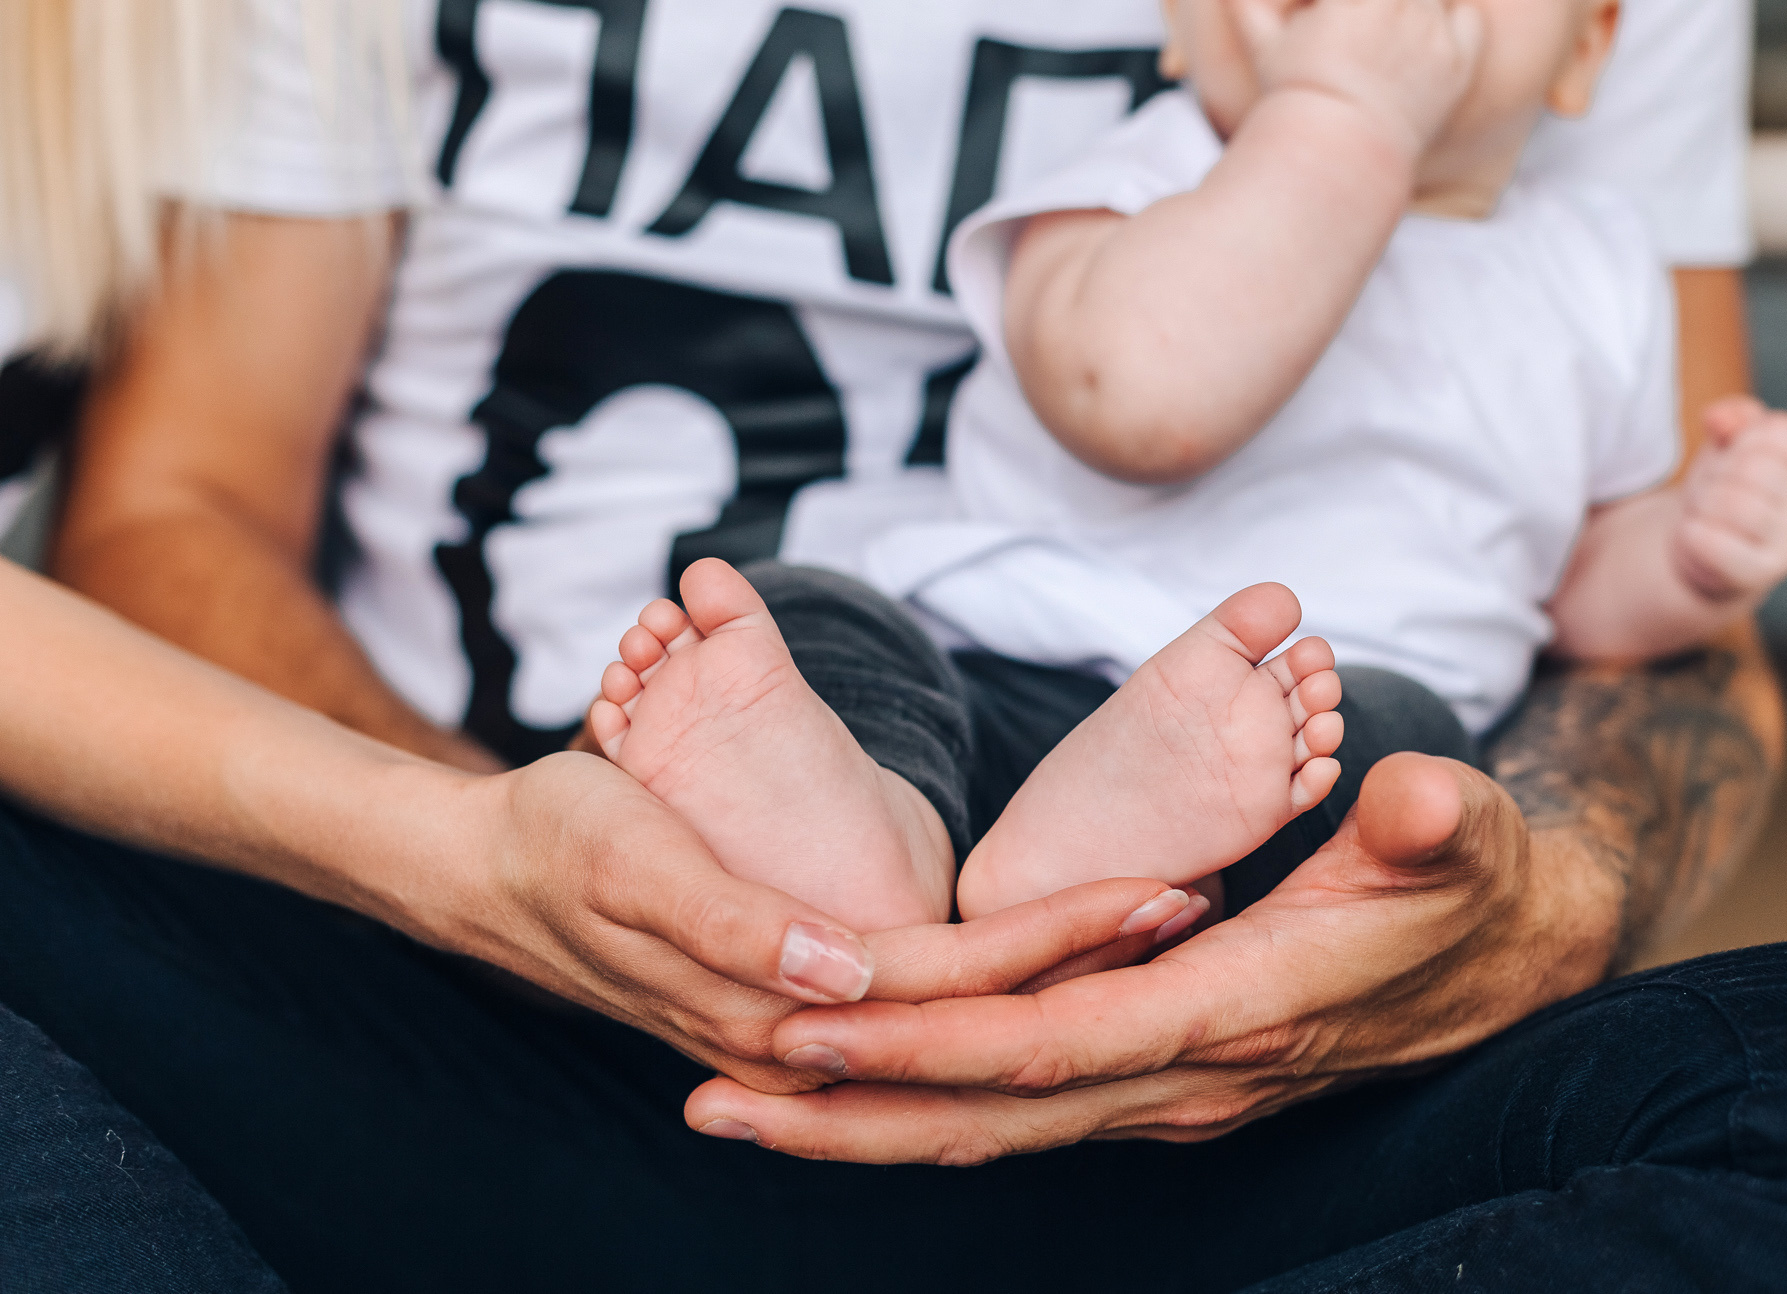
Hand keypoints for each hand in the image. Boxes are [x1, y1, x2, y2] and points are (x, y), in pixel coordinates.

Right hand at [438, 753, 1185, 1093]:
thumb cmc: (564, 850)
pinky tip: (1043, 961)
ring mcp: (804, 1026)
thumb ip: (735, 927)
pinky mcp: (795, 1001)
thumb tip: (838, 970)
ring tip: (1152, 921)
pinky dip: (990, 985)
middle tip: (1199, 896)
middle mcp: (809, 1035)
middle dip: (1090, 961)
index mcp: (785, 1005)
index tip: (1163, 890)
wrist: (489, 872)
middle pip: (981, 1010)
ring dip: (1053, 974)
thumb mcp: (636, 867)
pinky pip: (918, 1006)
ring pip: (958, 1015)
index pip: (958, 986)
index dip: (1062, 940)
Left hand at [680, 755, 1617, 1162]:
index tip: (808, 1037)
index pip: (1056, 1047)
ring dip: (868, 1123)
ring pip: (997, 1123)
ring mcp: (1171, 1085)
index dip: (930, 1048)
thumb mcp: (1465, 841)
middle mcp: (1187, 1076)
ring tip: (735, 1106)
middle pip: (994, 1115)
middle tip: (707, 1106)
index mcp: (1234, 1015)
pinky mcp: (1159, 1070)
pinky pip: (1024, 1103)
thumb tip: (1416, 801)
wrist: (1506, 959)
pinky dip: (928, 1102)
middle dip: (849, 1120)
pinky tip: (852, 1084)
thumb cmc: (1470, 890)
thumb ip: (1434, 823)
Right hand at [1221, 0, 1483, 158]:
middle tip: (1361, 45)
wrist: (1339, 157)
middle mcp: (1397, 3)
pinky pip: (1468, 18)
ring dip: (1416, 17)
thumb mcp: (1268, 52)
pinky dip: (1455, 25)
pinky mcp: (1457, 61)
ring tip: (1387, 60)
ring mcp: (1431, 31)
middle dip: (1383, 3)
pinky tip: (1428, 50)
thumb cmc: (1297, 105)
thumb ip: (1249, 10)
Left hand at [1673, 397, 1786, 604]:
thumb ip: (1735, 417)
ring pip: (1732, 502)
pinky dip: (1692, 532)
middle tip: (1709, 490)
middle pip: (1753, 466)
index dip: (1741, 439)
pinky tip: (1695, 534)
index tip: (1732, 458)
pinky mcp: (1762, 572)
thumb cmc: (1726, 490)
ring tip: (1702, 511)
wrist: (1710, 554)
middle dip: (1715, 473)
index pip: (1779, 431)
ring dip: (1701, 503)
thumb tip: (1719, 418)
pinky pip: (1714, 541)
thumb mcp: (1732, 445)